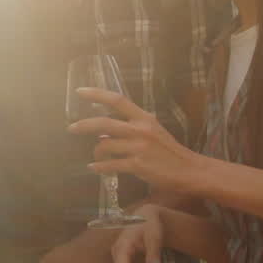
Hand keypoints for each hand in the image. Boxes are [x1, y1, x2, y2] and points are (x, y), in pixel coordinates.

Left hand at [68, 88, 206, 192]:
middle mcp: (140, 130)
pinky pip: (110, 165)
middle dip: (83, 125)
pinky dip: (99, 167)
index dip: (96, 94)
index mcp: (144, 118)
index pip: (117, 100)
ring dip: (96, 152)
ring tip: (96, 157)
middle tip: (71, 128)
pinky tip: (95, 169)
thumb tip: (106, 131)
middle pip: (104, 123)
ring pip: (104, 145)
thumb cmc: (170, 151)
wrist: (191, 171)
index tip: (79, 91)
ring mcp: (139, 148)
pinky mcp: (138, 165)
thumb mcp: (154, 131)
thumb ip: (133, 126)